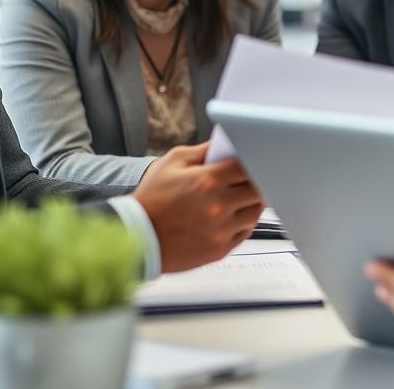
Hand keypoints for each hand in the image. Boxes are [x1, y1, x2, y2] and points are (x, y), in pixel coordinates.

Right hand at [132, 142, 263, 271]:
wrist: (135, 237)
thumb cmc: (151, 199)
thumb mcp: (171, 163)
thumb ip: (202, 151)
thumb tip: (224, 143)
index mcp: (208, 180)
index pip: (248, 166)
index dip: (253, 162)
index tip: (252, 161)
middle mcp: (218, 206)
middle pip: (258, 189)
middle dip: (257, 182)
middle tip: (253, 179)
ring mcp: (221, 230)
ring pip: (255, 212)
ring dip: (252, 203)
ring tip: (243, 198)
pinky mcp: (219, 249)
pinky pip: (245, 232)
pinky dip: (244, 223)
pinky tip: (234, 216)